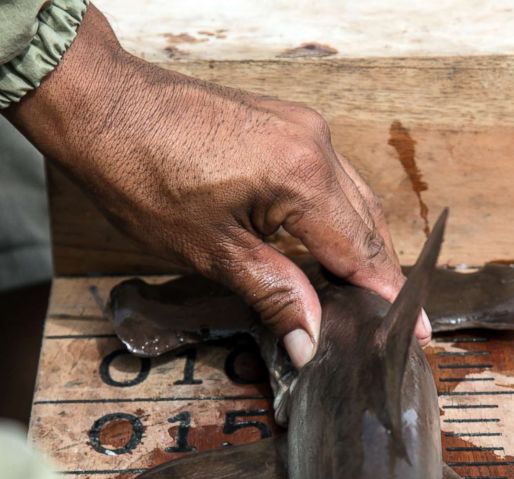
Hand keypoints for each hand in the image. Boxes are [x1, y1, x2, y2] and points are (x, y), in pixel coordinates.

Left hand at [4, 4, 429, 366]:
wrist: (99, 105)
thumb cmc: (139, 174)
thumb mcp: (209, 249)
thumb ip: (272, 292)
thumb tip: (311, 338)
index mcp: (302, 176)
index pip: (360, 250)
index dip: (386, 295)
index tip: (413, 332)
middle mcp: (314, 144)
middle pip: (367, 222)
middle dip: (378, 273)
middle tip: (392, 323)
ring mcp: (299, 127)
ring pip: (351, 197)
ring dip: (360, 245)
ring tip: (364, 294)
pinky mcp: (281, 123)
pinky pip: (328, 176)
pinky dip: (336, 216)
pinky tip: (327, 245)